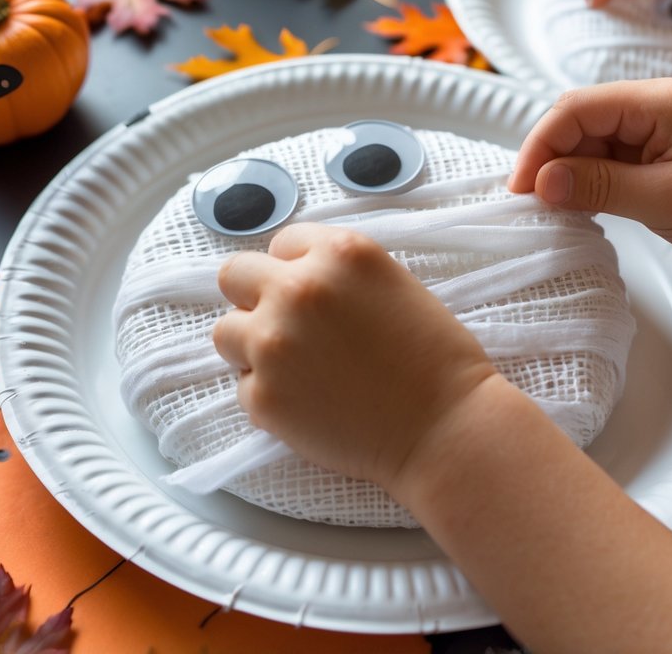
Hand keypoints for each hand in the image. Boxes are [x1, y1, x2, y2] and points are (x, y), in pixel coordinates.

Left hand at [213, 224, 495, 494]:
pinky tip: (311, 400)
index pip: (282, 243)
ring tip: (297, 365)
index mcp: (338, 252)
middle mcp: (298, 288)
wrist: (445, 429)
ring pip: (226, 331)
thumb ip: (335, 269)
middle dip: (256, 296)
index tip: (317, 296)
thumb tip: (287, 273)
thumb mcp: (392, 280)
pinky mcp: (262, 396)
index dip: (298, 269)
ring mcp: (274, 342)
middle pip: (235, 274)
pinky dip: (269, 393)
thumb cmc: (432, 356)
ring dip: (252, 344)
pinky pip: (243, 384)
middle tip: (288, 325)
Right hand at [509, 78, 671, 264]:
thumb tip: (544, 182)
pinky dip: (586, 175)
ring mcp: (652, 122)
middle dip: (548, 156)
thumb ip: (600, 187)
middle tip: (530, 200)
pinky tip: (579, 200)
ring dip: (566, 169)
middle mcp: (651, 102)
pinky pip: (605, 151)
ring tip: (553, 206)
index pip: (576, 109)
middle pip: (577, 118)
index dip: (540, 145)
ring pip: (588, 137)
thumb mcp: (665, 200)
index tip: (521, 187)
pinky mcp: (653, 143)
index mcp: (657, 102)